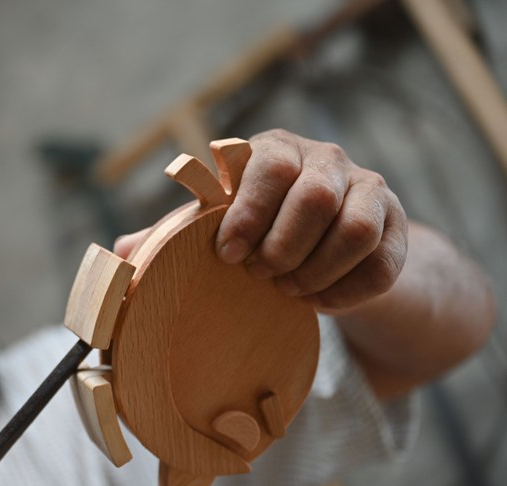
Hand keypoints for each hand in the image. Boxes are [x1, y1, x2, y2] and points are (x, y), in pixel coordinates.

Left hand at [115, 129, 407, 310]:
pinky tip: (318, 303)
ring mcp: (368, 190)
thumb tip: (119, 251)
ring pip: (354, 227)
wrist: (324, 250)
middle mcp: (325, 160)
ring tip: (287, 292)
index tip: (228, 254)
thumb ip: (172, 235)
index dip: (248, 211)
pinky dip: (345, 293)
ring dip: (315, 270)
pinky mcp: (396, 230)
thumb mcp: (214, 227)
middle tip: (260, 275)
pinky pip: (380, 264)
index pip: (268, 164)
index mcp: (273, 151)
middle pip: (315, 193)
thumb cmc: (256, 230)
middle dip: (282, 245)